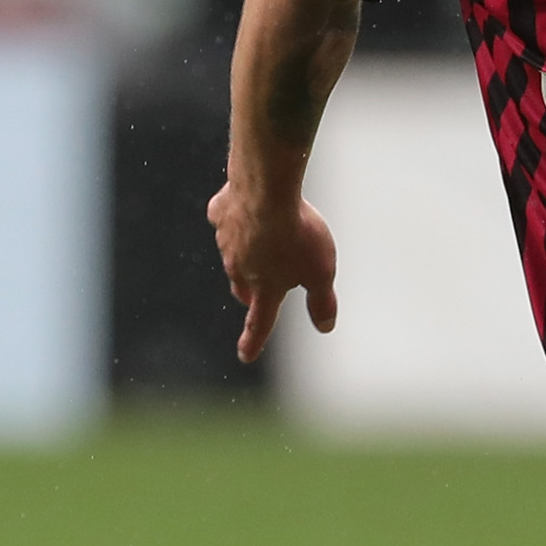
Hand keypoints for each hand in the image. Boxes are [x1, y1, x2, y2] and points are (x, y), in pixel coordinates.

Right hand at [206, 183, 338, 363]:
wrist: (265, 190)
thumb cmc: (297, 234)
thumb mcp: (321, 272)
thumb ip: (321, 302)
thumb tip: (325, 327)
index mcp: (265, 288)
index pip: (260, 323)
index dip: (254, 341)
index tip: (246, 355)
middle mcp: (240, 269)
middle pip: (243, 287)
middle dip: (252, 292)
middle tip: (261, 289)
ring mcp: (225, 241)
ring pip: (234, 253)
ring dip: (248, 250)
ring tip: (268, 235)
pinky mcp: (219, 212)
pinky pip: (226, 218)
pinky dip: (237, 216)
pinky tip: (249, 205)